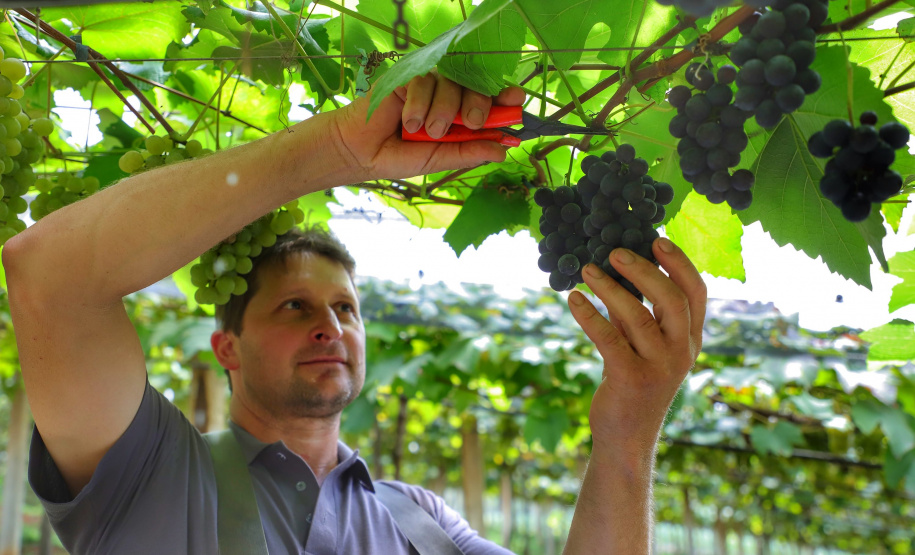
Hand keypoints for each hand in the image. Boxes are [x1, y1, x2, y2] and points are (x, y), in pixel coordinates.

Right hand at [331, 71, 524, 180]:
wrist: (362, 152)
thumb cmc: (400, 156)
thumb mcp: (440, 158)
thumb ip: (469, 152)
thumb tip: (503, 150)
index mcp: (458, 114)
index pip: (487, 98)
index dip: (504, 97)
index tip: (517, 100)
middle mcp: (446, 95)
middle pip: (474, 84)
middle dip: (479, 102)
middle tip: (471, 121)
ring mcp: (426, 84)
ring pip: (450, 81)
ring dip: (444, 109)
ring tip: (428, 131)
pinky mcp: (405, 76)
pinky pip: (424, 80)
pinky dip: (420, 104)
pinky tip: (409, 123)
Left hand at [568, 238, 706, 458]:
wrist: (626, 437)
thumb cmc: (633, 382)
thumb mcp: (644, 345)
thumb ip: (640, 312)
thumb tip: (619, 268)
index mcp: (691, 339)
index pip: (696, 293)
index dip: (679, 263)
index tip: (656, 240)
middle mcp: (682, 352)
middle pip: (672, 299)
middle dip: (643, 270)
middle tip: (614, 251)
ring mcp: (659, 367)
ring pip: (637, 316)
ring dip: (608, 288)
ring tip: (585, 269)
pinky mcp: (631, 379)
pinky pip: (609, 338)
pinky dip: (589, 315)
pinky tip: (573, 299)